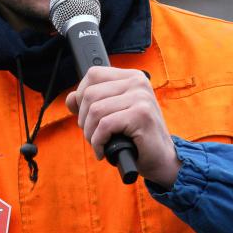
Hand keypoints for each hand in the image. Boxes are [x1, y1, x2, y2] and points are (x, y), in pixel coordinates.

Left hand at [65, 67, 179, 187]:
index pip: (94, 74)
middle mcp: (138, 82)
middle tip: (94, 135)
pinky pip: (104, 125)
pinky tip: (103, 151)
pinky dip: (98, 142)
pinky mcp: (141, 115)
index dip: (81, 96)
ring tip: (99, 144)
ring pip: (95, 111)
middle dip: (84, 120)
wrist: (161, 159)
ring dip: (90, 134)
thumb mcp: (112, 115)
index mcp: (132, 77)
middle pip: (90, 94)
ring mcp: (141, 97)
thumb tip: (70, 98)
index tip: (87, 116)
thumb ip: (91, 104)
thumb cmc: (135, 138)